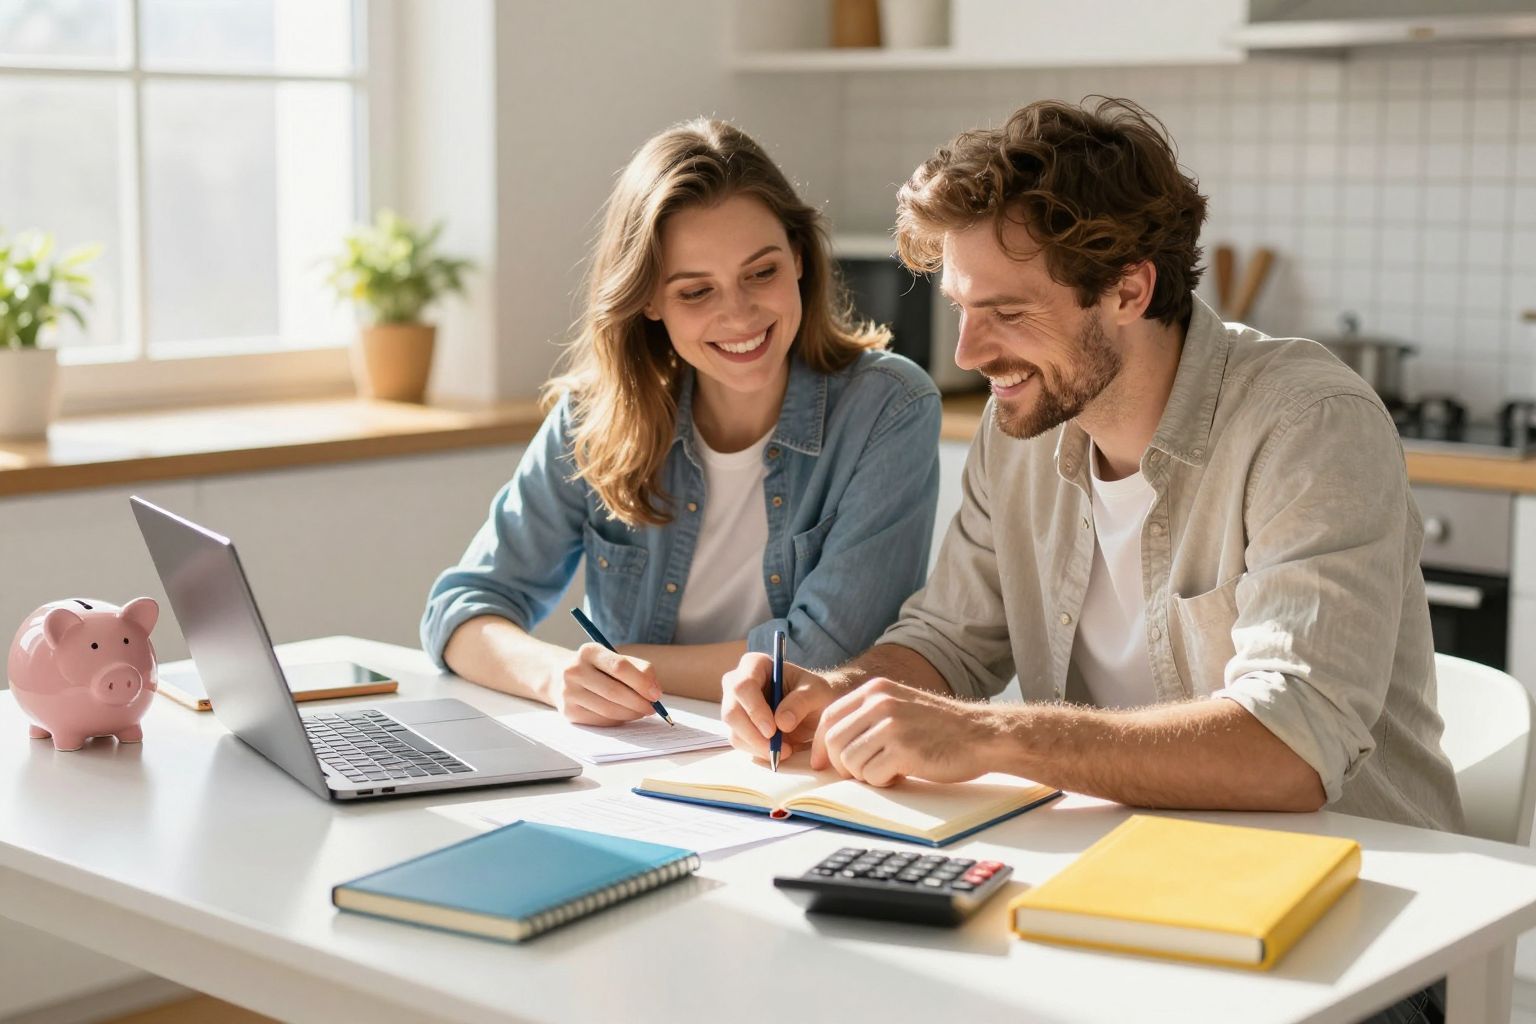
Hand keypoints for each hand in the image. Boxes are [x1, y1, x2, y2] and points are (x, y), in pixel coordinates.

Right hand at [545, 643, 659, 725]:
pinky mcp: (569, 712)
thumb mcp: (614, 658)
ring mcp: (569, 692)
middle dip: (639, 702)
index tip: (656, 693)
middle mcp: (574, 670)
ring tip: (642, 711)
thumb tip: (655, 691)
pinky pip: (601, 720)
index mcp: (588, 651)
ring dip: (631, 713)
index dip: (642, 682)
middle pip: (614, 691)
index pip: (619, 666)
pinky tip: (626, 715)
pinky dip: (618, 720)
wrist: (559, 677)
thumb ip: (639, 669)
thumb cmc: (597, 668)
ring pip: (608, 709)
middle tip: (653, 708)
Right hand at [720, 652, 840, 763]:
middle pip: (732, 712)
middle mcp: (737, 683)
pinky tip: (777, 749)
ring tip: (785, 749)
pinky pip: (740, 742)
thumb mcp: (817, 692)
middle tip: (778, 749)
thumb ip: (801, 702)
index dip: (755, 710)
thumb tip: (781, 723)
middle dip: (754, 735)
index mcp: (754, 665)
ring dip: (758, 746)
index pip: (743, 686)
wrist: (813, 708)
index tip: (773, 730)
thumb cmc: (812, 693)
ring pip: (734, 731)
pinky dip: (758, 751)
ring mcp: (734, 705)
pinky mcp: (737, 725)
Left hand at [812, 678, 995, 786]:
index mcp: (876, 690)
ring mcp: (891, 725)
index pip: (829, 717)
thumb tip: (829, 746)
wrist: (981, 735)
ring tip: (889, 770)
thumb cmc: (940, 727)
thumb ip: (868, 717)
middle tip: (862, 772)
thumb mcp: (900, 706)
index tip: (821, 763)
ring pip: (850, 761)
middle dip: (842, 765)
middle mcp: (880, 702)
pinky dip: (883, 782)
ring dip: (865, 774)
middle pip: (833, 741)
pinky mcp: (903, 749)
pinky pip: (872, 776)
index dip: (820, 744)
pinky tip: (902, 774)